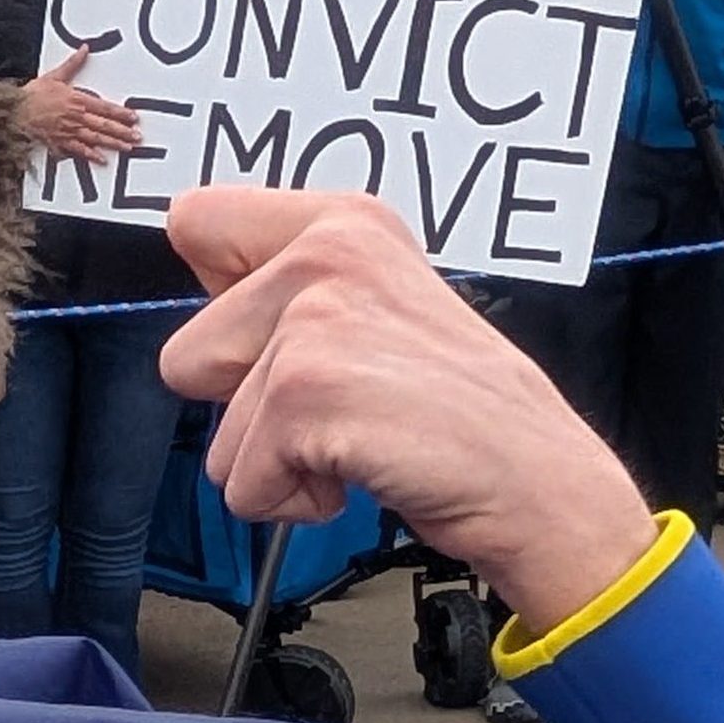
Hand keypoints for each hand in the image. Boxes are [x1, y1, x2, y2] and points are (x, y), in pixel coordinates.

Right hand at [21, 47, 144, 164]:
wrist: (14, 111)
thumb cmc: (32, 95)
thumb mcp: (54, 76)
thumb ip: (73, 64)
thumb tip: (84, 49)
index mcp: (77, 100)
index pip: (104, 108)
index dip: (120, 113)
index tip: (133, 117)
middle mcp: (76, 117)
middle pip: (104, 125)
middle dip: (122, 131)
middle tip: (137, 136)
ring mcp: (69, 131)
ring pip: (95, 139)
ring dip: (113, 143)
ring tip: (127, 148)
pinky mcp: (60, 142)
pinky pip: (78, 150)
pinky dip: (91, 155)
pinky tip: (102, 160)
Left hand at [158, 189, 658, 636]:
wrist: (538, 481)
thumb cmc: (460, 412)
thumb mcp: (379, 307)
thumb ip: (292, 284)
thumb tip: (195, 258)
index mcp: (342, 225)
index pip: (196, 219)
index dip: (215, 297)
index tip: (276, 333)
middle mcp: (324, 255)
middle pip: (185, 356)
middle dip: (247, 409)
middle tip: (343, 406)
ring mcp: (312, 321)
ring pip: (216, 434)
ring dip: (280, 463)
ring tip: (363, 438)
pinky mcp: (302, 392)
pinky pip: (242, 483)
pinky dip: (295, 502)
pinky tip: (365, 468)